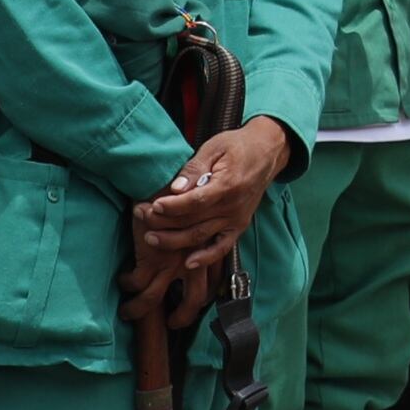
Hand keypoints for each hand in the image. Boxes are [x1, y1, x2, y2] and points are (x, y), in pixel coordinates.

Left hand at [131, 116, 291, 314]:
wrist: (267, 151)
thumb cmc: (238, 146)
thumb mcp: (215, 147)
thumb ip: (195, 168)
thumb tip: (176, 188)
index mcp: (228, 184)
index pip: (195, 201)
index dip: (173, 206)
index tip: (154, 206)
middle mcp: (233, 206)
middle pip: (194, 222)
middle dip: (164, 223)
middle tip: (141, 217)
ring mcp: (237, 219)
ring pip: (201, 236)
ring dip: (174, 241)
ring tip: (151, 238)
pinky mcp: (239, 226)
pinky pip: (222, 247)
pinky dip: (206, 258)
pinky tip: (188, 263)